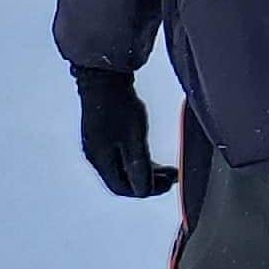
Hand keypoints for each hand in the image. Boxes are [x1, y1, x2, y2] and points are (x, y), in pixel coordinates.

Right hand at [74, 67, 178, 198]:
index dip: (146, 191)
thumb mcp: (134, 138)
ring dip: (145, 170)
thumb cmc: (120, 106)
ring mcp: (97, 143)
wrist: (104, 76)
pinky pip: (120, 154)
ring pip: (122, 167)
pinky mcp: (102, 133)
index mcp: (101, 160)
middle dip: (148, 182)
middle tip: (171, 178)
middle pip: (123, 179)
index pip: (122, 188)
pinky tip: (148, 153)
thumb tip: (144, 191)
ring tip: (166, 169)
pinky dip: (137, 158)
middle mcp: (96, 155)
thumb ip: (139, 166)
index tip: (168, 184)